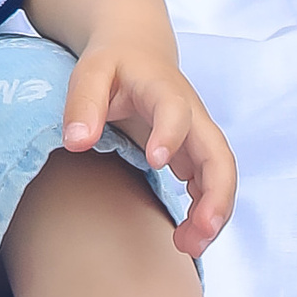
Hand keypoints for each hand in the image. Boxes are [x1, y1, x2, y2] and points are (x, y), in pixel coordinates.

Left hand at [61, 39, 236, 256]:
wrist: (137, 49)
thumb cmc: (113, 63)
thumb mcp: (90, 71)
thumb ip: (83, 103)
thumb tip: (75, 143)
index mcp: (163, 88)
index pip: (175, 110)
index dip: (170, 134)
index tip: (156, 162)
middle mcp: (191, 114)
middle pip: (218, 153)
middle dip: (216, 194)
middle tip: (200, 231)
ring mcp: (197, 136)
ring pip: (220, 176)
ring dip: (213, 212)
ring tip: (187, 247)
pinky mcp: (195, 153)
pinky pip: (211, 185)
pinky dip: (206, 213)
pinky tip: (186, 239)